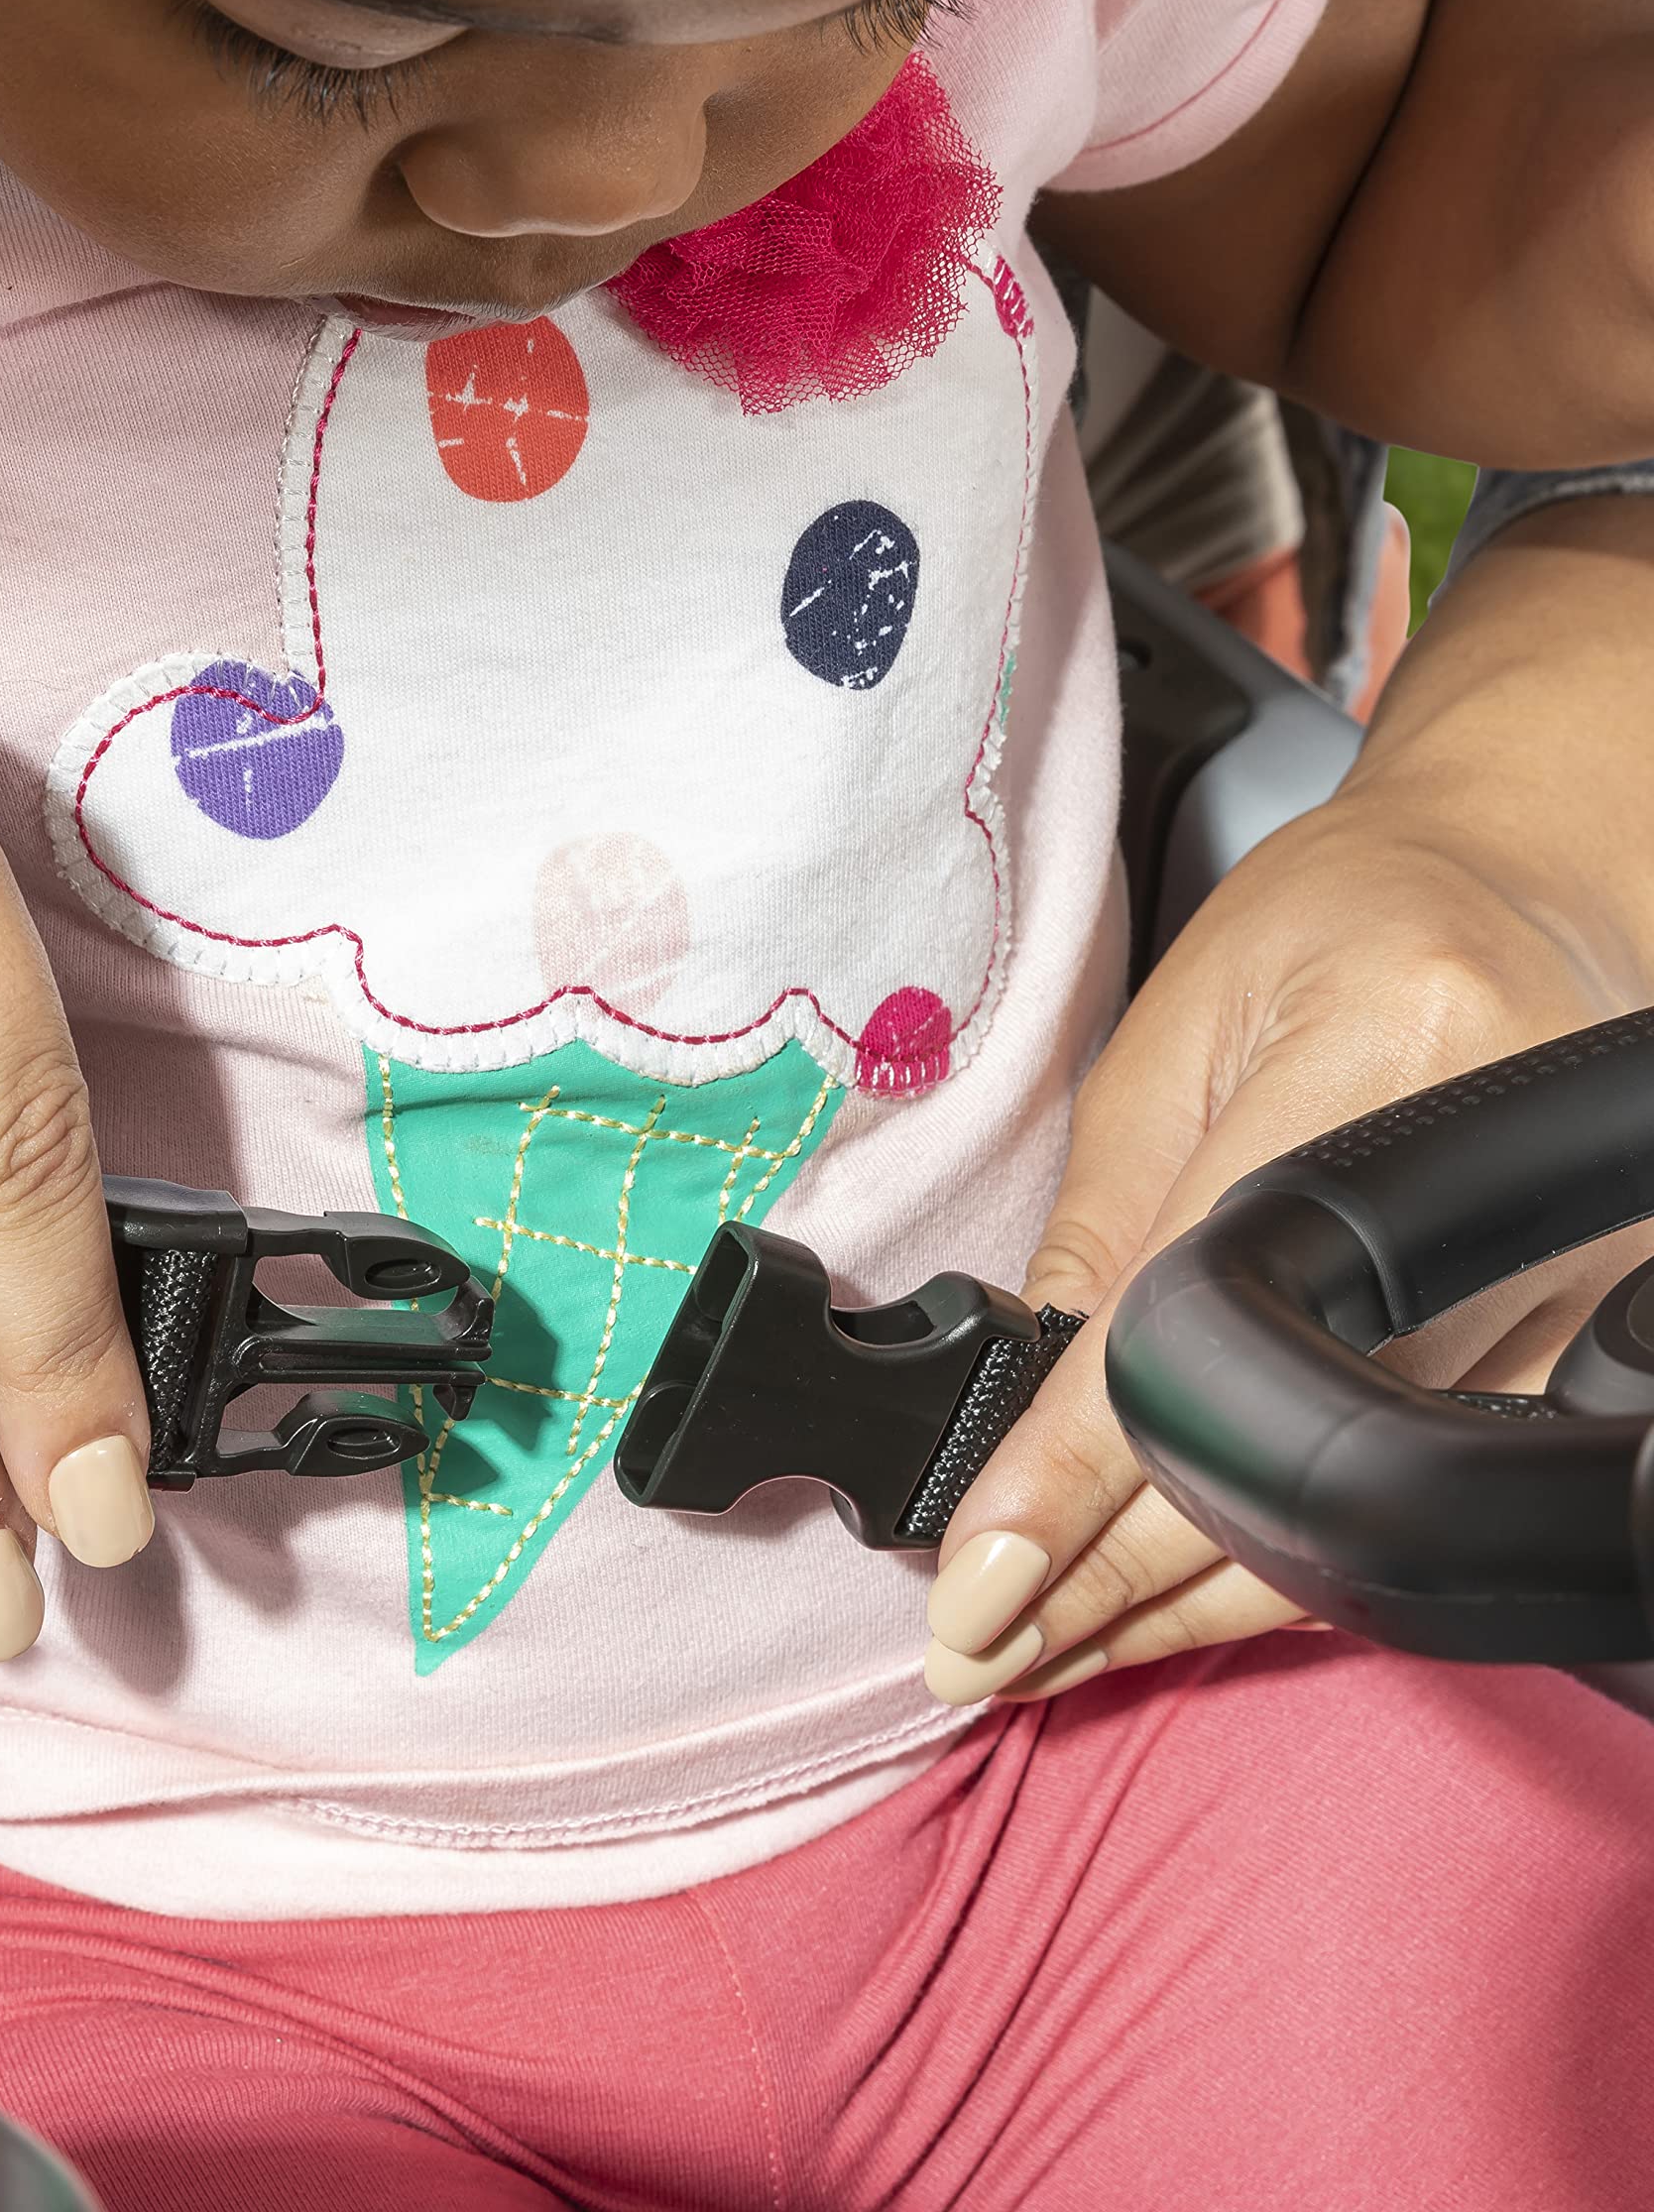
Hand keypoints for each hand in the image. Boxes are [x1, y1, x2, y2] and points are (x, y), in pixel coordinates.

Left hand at [922, 497, 1653, 1705]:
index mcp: (1380, 1059)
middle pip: (1274, 1455)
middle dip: (1105, 1584)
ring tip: (1041, 1656)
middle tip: (976, 1654)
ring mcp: (1560, 1284)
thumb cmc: (1336, 928)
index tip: (978, 1576)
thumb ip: (1106, 1213)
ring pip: (1347, 1514)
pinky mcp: (1572, 1340)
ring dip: (1177, 1610)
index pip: (1190, 1322)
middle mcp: (1492, 1194)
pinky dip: (1276, 1569)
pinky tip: (1167, 1610)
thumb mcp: (1180, 1029)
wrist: (1521, 891)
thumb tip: (1015, 1396)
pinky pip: (1403, 1497)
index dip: (1072, 1470)